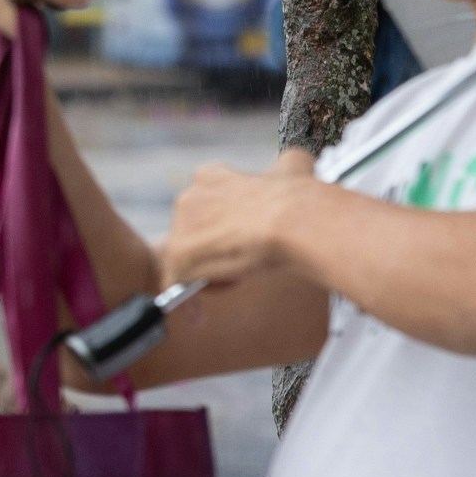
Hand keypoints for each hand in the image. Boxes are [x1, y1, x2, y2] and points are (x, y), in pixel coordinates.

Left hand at [160, 156, 319, 287]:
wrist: (293, 221)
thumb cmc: (298, 199)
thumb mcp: (295, 167)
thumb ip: (289, 164)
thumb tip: (298, 162)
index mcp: (210, 177)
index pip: (207, 205)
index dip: (224, 226)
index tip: (244, 239)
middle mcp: (188, 198)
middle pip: (194, 235)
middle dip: (216, 251)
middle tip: (245, 261)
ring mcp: (182, 228)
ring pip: (188, 260)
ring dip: (209, 273)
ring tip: (239, 278)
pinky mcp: (180, 257)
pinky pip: (177, 285)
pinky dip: (187, 302)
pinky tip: (201, 314)